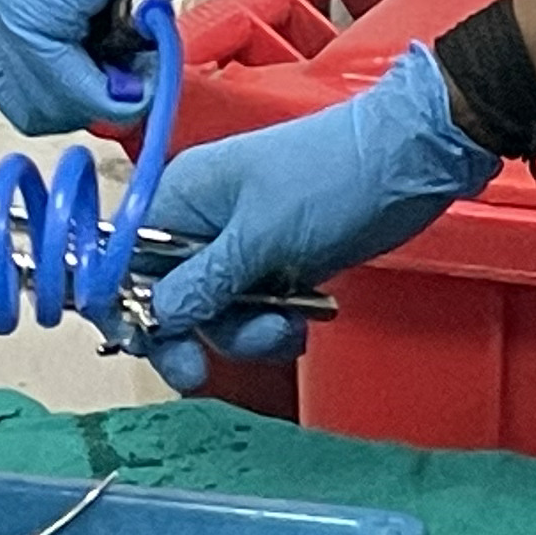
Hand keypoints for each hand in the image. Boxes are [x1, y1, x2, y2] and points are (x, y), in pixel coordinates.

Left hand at [0, 0, 229, 134]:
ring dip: (94, 97)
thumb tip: (91, 86)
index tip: (102, 90)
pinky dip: (109, 92)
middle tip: (121, 85)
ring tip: (138, 62)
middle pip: (7, 90)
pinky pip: (64, 83)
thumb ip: (82, 36)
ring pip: (35, 95)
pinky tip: (140, 60)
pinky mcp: (27, 11)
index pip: (5, 66)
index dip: (58, 92)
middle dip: (68, 103)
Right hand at [124, 46, 499, 389]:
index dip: (127, 304)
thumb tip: (154, 316)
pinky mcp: (278, 263)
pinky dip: (274, 325)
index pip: (127, 258)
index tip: (143, 344)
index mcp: (181, 196)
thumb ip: (204, 281)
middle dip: (193, 332)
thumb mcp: (262, 234)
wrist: (409, 160)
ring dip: (246, 332)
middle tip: (197, 374)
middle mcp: (202, 222)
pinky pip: (256, 310)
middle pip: (169, 295)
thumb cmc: (330, 178)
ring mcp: (242, 245)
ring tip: (286, 326)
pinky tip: (302, 321)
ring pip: (216, 312)